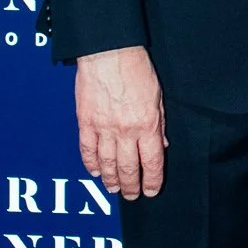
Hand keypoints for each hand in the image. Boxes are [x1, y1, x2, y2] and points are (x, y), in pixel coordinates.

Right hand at [75, 46, 166, 198]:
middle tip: (132, 196)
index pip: (151, 162)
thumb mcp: (158, 96)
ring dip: (110, 179)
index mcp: (147, 124)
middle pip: (128, 167)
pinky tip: (94, 171)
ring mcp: (103, 128)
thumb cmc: (136, 69)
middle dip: (131, 185)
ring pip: (106, 163)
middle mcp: (125, 130)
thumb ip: (159, 123)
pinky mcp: (85, 122)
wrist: (108, 52)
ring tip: (114, 188)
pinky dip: (90, 163)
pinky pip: (87, 149)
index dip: (152, 180)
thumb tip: (162, 144)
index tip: (151, 190)